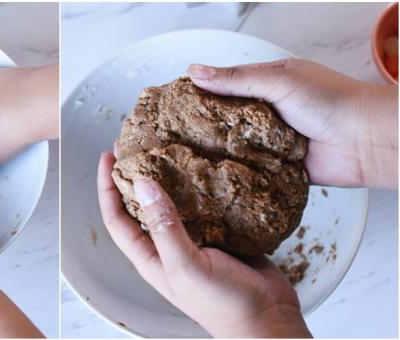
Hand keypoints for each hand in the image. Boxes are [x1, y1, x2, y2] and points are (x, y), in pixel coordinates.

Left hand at [97, 151, 311, 337]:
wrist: (268, 319)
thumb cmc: (222, 304)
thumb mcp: (185, 265)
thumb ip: (163, 226)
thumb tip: (142, 184)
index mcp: (150, 256)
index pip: (116, 217)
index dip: (107, 187)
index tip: (108, 156)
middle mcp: (167, 244)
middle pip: (142, 203)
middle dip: (135, 174)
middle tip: (136, 142)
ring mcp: (194, 237)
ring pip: (175, 199)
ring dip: (170, 174)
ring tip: (168, 145)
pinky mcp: (221, 232)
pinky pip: (206, 202)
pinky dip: (203, 183)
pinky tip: (206, 163)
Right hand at [187, 59, 397, 188]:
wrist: (367, 141)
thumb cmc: (332, 100)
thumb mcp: (279, 80)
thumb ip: (237, 79)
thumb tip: (196, 72)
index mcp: (267, 84)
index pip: (224, 86)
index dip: (199, 93)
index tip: (172, 103)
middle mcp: (267, 113)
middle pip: (226, 119)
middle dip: (203, 126)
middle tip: (171, 135)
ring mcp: (271, 142)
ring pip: (235, 146)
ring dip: (218, 151)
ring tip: (183, 158)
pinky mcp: (278, 168)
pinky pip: (251, 170)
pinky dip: (237, 172)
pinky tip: (213, 176)